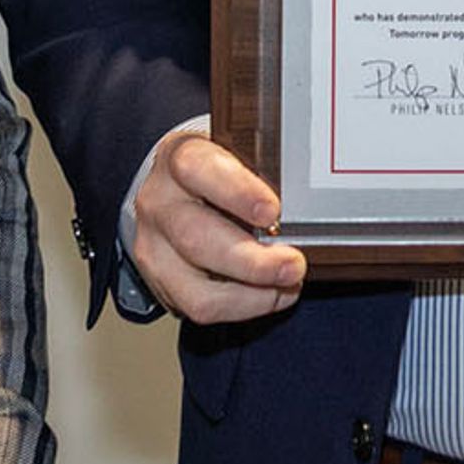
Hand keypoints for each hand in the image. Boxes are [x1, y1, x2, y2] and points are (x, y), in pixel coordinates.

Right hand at [133, 131, 305, 323]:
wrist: (176, 190)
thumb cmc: (219, 173)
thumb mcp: (238, 156)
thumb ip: (266, 176)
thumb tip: (310, 209)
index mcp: (181, 156)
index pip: (198, 168)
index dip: (237, 192)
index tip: (272, 210)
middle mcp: (160, 200)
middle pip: (195, 236)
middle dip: (251, 260)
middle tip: (293, 264)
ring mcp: (153, 244)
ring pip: (195, 285)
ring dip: (250, 293)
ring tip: (286, 285)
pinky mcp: (159, 280)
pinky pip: (199, 307)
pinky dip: (242, 306)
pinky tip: (268, 294)